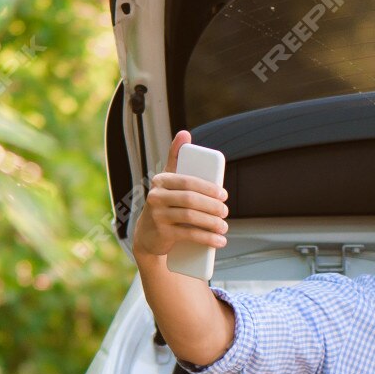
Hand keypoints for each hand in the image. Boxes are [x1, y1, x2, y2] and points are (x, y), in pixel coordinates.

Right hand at [130, 131, 228, 259]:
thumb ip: (177, 158)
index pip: (188, 181)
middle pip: (190, 199)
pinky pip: (187, 234)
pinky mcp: (161, 233)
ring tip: (224, 226)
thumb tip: (184, 133)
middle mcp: (155, 196)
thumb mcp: (169, 181)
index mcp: (161, 180)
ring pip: (190, 216)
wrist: (148, 235)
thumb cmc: (165, 203)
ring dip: (212, 223)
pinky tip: (219, 240)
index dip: (208, 188)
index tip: (224, 195)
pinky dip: (207, 238)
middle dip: (212, 206)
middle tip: (225, 211)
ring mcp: (156, 215)